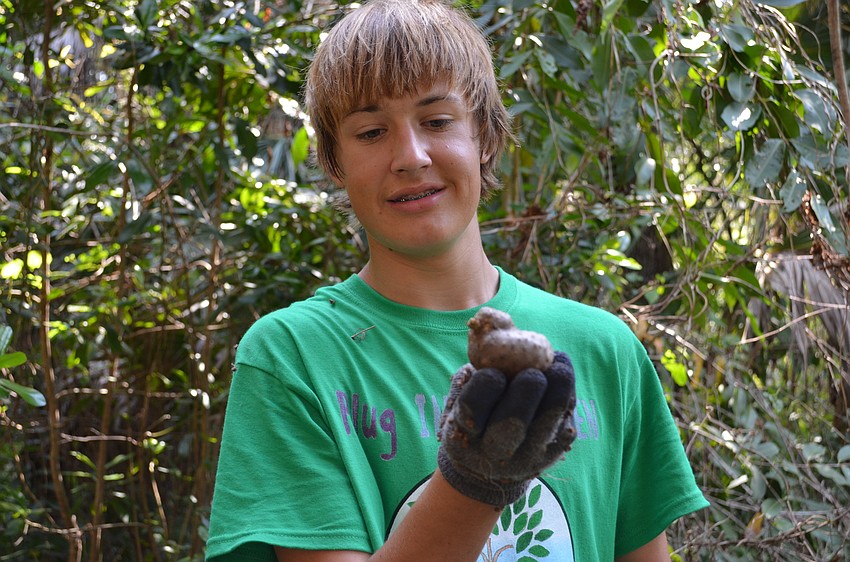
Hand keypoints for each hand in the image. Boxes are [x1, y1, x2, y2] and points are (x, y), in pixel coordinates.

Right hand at [437, 351, 576, 506]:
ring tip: (554, 365)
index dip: (486, 381)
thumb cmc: (476, 416)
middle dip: (527, 384)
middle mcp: (495, 453)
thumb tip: (495, 327)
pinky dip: (567, 391)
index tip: (494, 372)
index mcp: (464, 437)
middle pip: (514, 420)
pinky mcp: (555, 452)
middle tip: (530, 370)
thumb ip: (474, 369)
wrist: (489, 468)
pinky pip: (567, 417)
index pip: (472, 407)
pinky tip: (559, 377)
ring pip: (550, 418)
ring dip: (557, 383)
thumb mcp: (462, 397)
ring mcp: (528, 457)